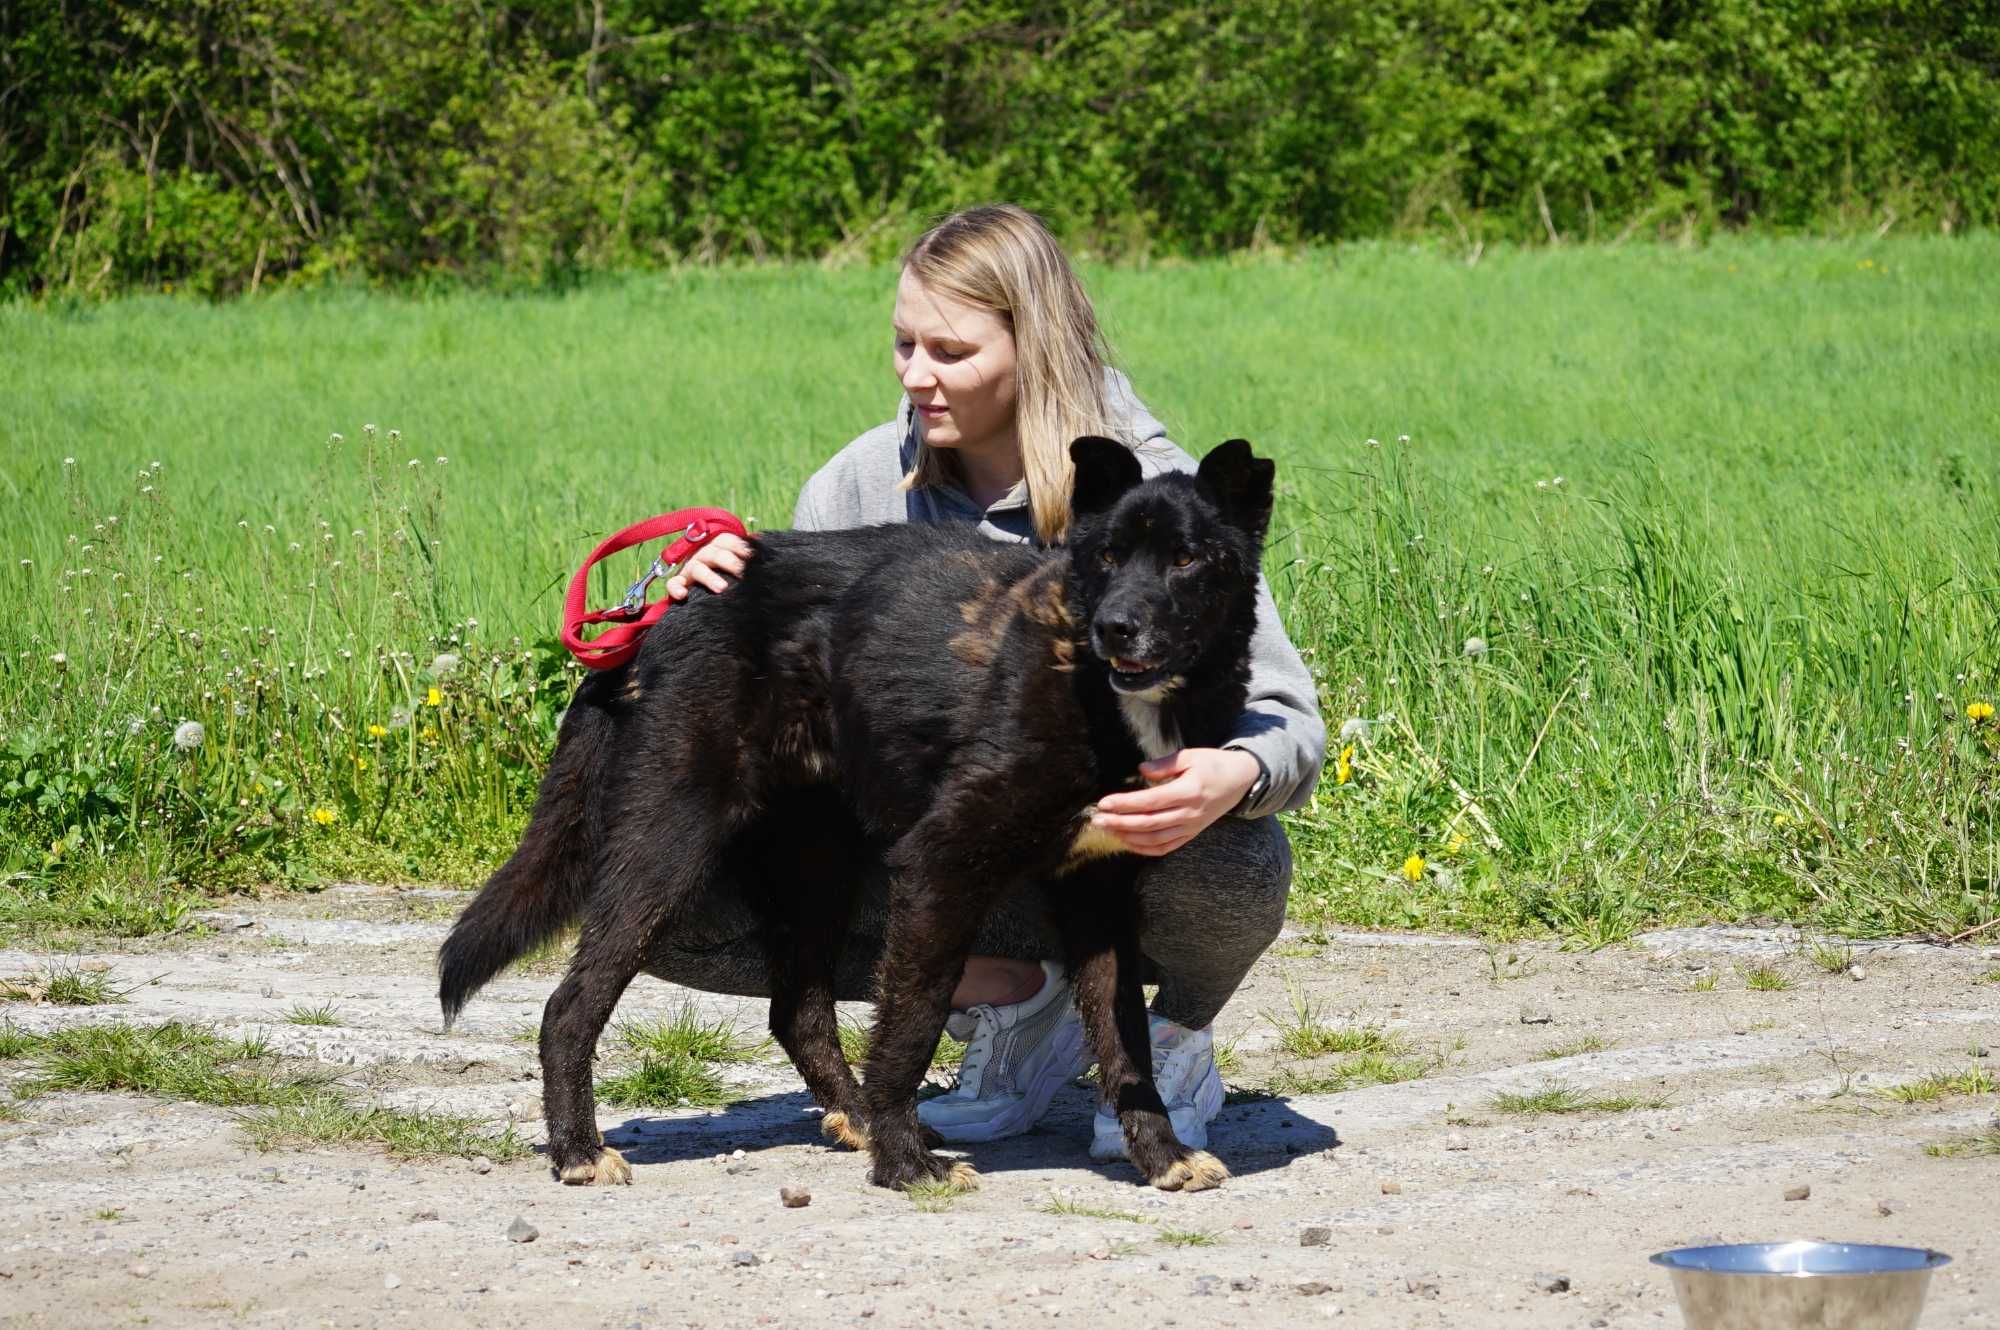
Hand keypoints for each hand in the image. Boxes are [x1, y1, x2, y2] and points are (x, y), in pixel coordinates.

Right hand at [664, 532, 753, 599]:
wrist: (698, 580)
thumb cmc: (726, 567)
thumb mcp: (737, 558)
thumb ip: (747, 554)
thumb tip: (761, 543)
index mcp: (719, 545)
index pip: (729, 541)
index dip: (741, 547)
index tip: (753, 557)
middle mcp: (704, 554)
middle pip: (716, 554)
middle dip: (730, 563)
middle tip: (743, 573)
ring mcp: (691, 567)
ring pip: (698, 568)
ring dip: (709, 577)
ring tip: (721, 588)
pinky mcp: (680, 581)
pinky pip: (673, 583)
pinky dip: (676, 588)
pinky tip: (682, 595)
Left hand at [1090, 747, 1260, 856]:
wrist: (1240, 781)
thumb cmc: (1213, 764)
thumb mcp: (1191, 756)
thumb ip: (1165, 764)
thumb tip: (1141, 770)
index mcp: (1189, 791)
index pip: (1151, 801)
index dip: (1126, 804)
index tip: (1104, 802)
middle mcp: (1190, 813)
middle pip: (1149, 823)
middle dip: (1120, 822)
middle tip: (1097, 820)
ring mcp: (1191, 826)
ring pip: (1155, 839)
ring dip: (1129, 837)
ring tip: (1108, 830)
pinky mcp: (1191, 834)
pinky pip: (1166, 847)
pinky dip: (1145, 848)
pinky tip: (1127, 842)